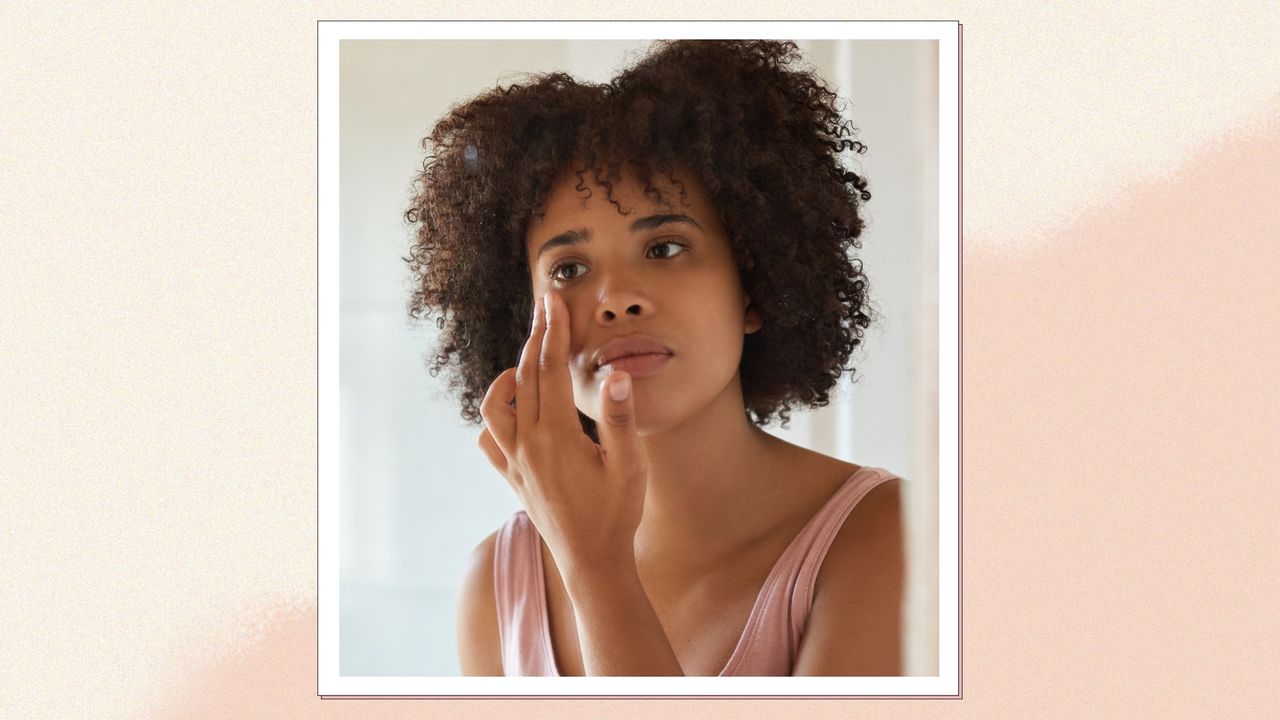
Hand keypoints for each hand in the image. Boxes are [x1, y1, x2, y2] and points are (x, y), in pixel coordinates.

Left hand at [477, 290, 647, 579]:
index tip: (554, 301)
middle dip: (535, 337)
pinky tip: (514, 412)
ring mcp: (515, 462)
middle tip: (545, 307)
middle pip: (524, 377)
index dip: (553, 331)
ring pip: (496, 406)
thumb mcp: (629, 466)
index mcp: (556, 436)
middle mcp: (528, 445)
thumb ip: (621, 419)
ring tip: (529, 362)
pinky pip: (489, 440)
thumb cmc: (616, 514)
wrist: (591, 562)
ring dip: (509, 377)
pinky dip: (496, 418)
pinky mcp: (512, 478)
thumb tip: (616, 374)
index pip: (550, 369)